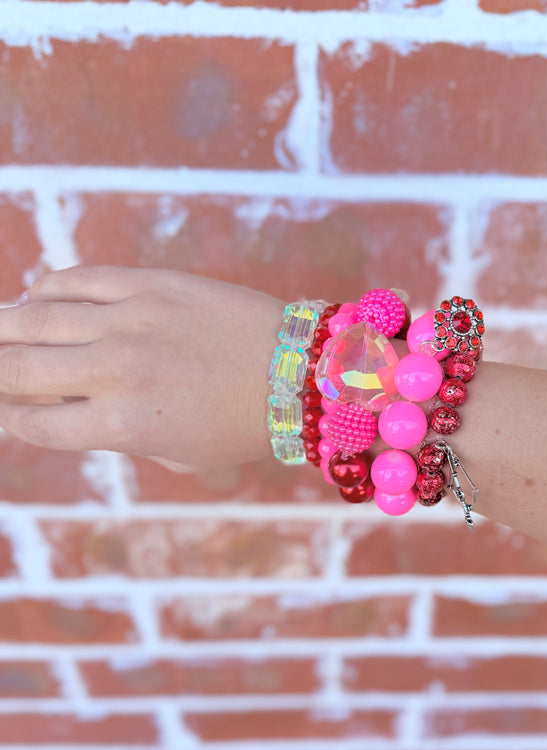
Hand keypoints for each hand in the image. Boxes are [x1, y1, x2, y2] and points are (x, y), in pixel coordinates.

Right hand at [0, 265, 284, 471]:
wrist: (299, 373)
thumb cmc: (242, 426)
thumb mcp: (179, 455)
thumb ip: (122, 438)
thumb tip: (75, 416)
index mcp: (120, 426)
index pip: (36, 424)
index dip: (10, 420)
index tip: (7, 413)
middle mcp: (113, 373)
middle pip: (18, 369)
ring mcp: (127, 322)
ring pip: (36, 318)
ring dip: (6, 328)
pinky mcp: (148, 284)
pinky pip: (78, 278)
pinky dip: (47, 288)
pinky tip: (36, 296)